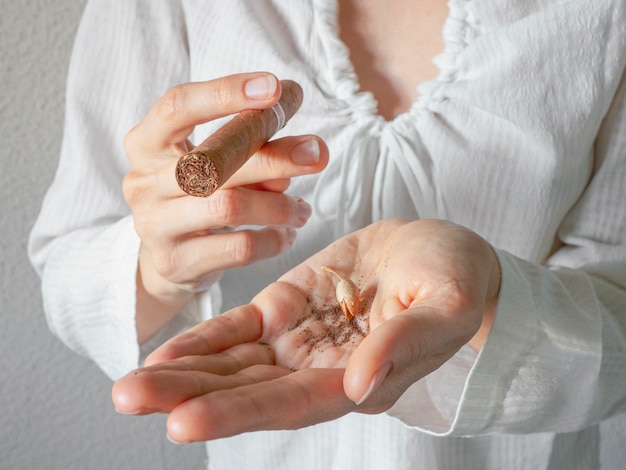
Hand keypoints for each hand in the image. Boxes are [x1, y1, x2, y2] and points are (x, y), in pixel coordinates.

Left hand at [112, 219, 500, 441]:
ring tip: (130, 384)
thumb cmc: (454, 280)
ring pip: (235, 364)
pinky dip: (205, 339)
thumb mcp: (445, 306)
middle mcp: (320, 370)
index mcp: (360, 381)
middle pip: (248, 392)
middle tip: (129, 398)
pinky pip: (240, 329)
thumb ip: (406, 345)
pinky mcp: (287, 307)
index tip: (184, 420)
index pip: (291, 405)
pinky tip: (166, 352)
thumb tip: (360, 386)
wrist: (438, 250)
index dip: (238, 413)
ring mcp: (300, 340)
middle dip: (188, 397)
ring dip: (183, 373)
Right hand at [122, 72, 327, 340]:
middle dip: (275, 157)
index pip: (178, 105)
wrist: (168, 261)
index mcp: (146, 143)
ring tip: (302, 210)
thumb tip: (303, 152)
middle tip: (318, 153)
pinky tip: (287, 235)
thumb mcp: (218, 166)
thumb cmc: (198, 199)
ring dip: (279, 206)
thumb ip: (253, 152)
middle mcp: (142, 181)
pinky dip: (273, 240)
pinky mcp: (175, 262)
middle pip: (214, 162)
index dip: (225, 93)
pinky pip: (238, 248)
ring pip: (229, 207)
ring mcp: (154, 225)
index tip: (275, 87)